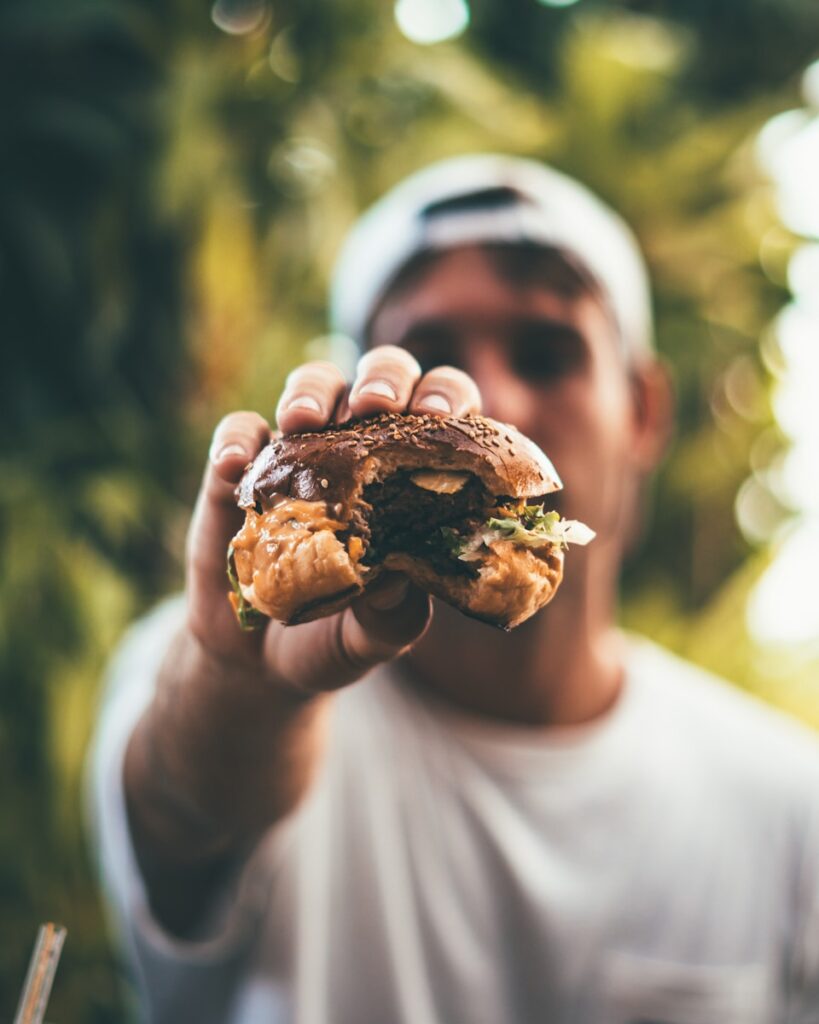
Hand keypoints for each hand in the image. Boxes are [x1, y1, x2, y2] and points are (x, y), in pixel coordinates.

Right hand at [186, 346, 481, 694]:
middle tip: (375, 405)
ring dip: (312, 390)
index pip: (444, 415)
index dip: (445, 399)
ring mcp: (302, 453)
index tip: (435, 414)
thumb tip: (397, 579)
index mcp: (415, 475)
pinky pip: (239, 432)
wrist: (260, 661)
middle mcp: (363, 449)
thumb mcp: (376, 636)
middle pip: (382, 378)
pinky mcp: (243, 470)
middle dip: (382, 377)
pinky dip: (237, 440)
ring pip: (314, 385)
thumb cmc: (338, 635)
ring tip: (304, 421)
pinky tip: (235, 464)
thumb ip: (393, 616)